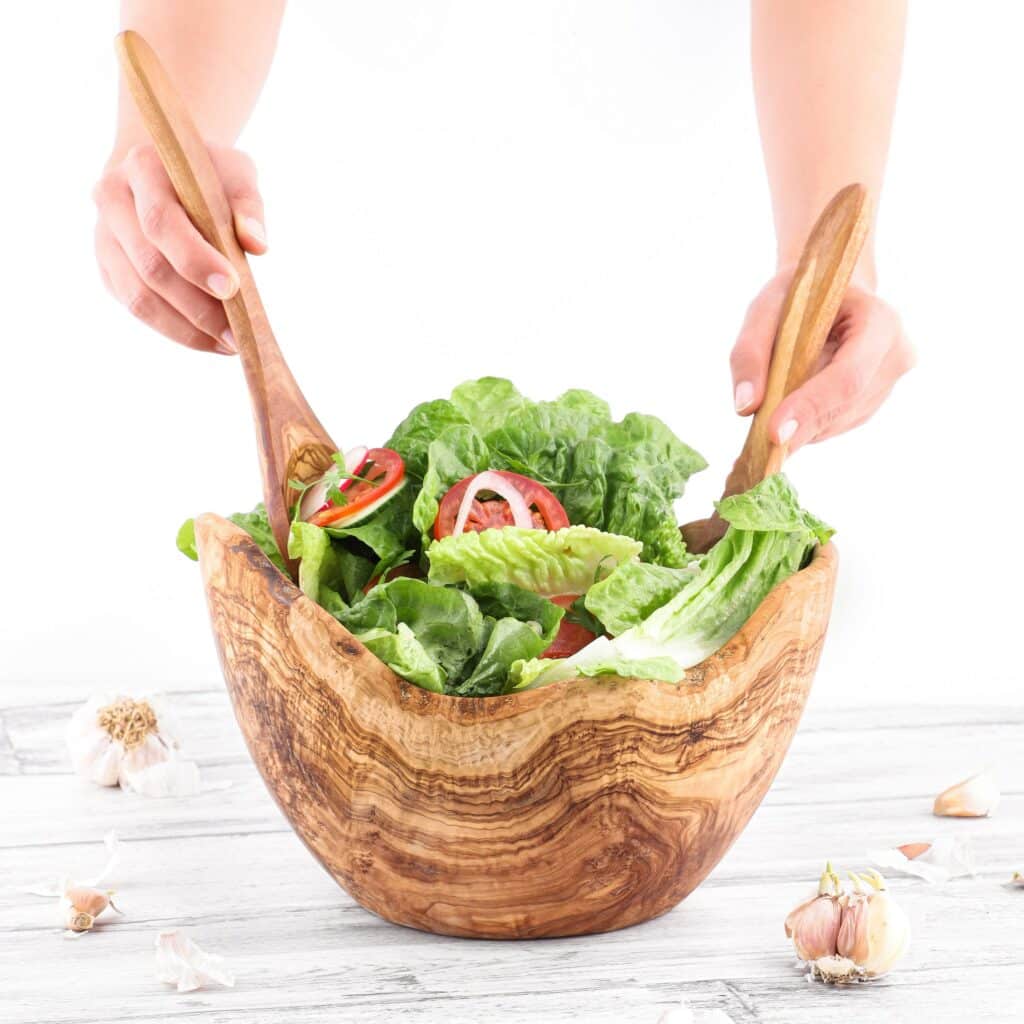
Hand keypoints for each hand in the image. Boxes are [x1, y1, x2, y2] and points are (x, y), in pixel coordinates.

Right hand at [93, 143, 266, 354]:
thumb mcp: (236, 173)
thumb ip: (248, 206)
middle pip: (151, 266)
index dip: (196, 259)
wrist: (166, 171)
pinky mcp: (108, 268)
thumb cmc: (209, 176)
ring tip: (228, 344)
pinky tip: (209, 339)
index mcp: (143, 168)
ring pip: (139, 297)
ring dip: (186, 329)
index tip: (233, 288)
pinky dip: (174, 329)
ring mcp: (105, 237)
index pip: (162, 222)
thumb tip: (257, 244)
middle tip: (238, 333)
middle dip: (198, 306)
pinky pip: (137, 307)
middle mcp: (113, 201)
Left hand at [729, 271, 914, 449]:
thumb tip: (746, 406)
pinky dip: (804, 426)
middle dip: (797, 427)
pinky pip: (832, 426)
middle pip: (842, 407)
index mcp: (879, 321)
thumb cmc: (800, 295)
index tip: (773, 433)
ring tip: (766, 416)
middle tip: (755, 449)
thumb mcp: (766, 307)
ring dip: (797, 427)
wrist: (830, 293)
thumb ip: (750, 351)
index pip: (848, 376)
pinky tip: (786, 411)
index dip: (811, 405)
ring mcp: (887, 384)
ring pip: (834, 423)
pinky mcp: (872, 403)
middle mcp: (894, 356)